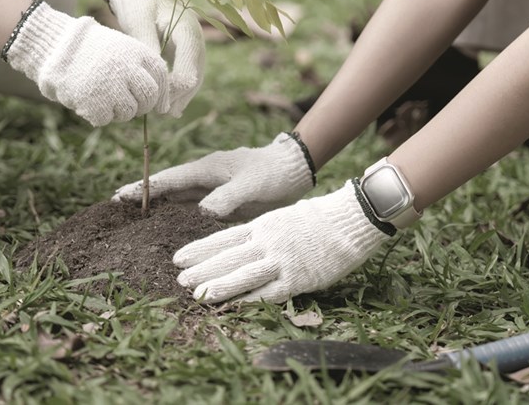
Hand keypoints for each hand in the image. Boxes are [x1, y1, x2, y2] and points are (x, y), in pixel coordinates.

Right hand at [2, 1, 166, 126]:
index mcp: (137, 52)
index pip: (161, 77)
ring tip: (103, 98)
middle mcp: (128, 69)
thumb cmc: (91, 50)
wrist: (55, 46)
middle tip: (128, 104)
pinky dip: (98, 115)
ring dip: (119, 112)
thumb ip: (142, 72)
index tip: (158, 104)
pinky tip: (89, 101)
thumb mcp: (121, 50)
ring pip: (129, 112)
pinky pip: (106, 120)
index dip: (162, 94)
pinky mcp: (94, 102)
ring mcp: (111, 87)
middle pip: (149, 98)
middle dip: (142, 106)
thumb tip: (165, 108)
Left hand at [108, 0, 205, 116]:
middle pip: (196, 73)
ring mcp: (193, 44)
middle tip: (163, 112)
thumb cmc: (138, 0)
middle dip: (181, 94)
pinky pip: (188, 72)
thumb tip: (154, 74)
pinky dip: (181, 89)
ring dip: (183, 95)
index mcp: (187, 27)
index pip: (190, 64)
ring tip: (169, 113)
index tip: (158, 99)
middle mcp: (195, 37)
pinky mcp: (185, 50)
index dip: (176, 86)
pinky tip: (173, 106)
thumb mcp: (139, 20)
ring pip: (195, 75)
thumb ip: (147, 45)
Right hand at [113, 132, 314, 220]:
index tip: (120, 196)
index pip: (168, 181)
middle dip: (142, 196)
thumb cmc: (273, 173)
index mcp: (206, 169)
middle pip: (166, 190)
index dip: (144, 189)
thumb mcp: (250, 186)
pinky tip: (166, 226)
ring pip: (177, 200)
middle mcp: (203, 179)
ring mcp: (210, 191)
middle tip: (115, 206)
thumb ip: (226, 198)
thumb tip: (200, 213)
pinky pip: (192, 210)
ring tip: (132, 218)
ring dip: (156, 207)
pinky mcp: (220, 202)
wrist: (293, 170)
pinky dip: (176, 216)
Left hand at [173, 179, 396, 303]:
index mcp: (262, 226)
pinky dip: (248, 301)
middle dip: (202, 270)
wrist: (349, 220)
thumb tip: (239, 245)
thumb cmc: (317, 219)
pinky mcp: (298, 278)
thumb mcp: (282, 218)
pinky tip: (231, 308)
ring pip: (243, 275)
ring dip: (218, 286)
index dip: (199, 250)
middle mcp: (267, 242)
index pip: (223, 239)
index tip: (179, 258)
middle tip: (180, 281)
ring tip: (197, 296)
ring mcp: (282, 261)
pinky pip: (268, 293)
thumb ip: (261, 232)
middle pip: (227, 258)